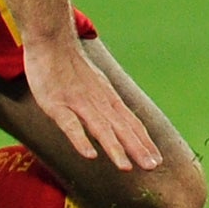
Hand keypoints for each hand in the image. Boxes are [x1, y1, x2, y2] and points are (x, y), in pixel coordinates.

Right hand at [24, 37, 160, 171]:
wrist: (52, 40)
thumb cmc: (71, 66)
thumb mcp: (95, 84)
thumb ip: (105, 104)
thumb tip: (118, 121)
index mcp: (108, 97)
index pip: (131, 122)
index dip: (143, 141)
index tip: (156, 159)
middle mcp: (98, 101)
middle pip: (121, 128)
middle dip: (137, 148)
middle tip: (152, 166)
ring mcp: (77, 103)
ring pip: (100, 128)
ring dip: (114, 148)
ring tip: (126, 167)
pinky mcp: (56, 104)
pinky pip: (70, 125)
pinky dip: (81, 140)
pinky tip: (90, 155)